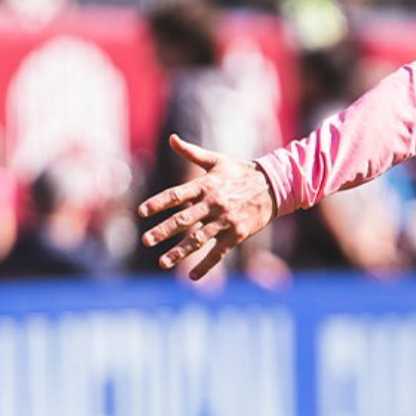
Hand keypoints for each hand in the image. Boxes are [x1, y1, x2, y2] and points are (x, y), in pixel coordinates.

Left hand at [138, 135, 276, 280]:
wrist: (273, 186)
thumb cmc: (240, 172)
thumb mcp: (216, 161)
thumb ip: (191, 152)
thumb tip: (172, 138)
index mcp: (206, 185)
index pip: (176, 194)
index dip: (158, 203)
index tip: (141, 212)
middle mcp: (214, 203)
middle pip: (184, 219)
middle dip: (164, 231)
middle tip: (146, 240)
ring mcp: (225, 220)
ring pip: (199, 239)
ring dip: (180, 252)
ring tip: (163, 263)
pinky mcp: (236, 234)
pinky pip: (219, 252)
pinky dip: (206, 265)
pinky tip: (192, 276)